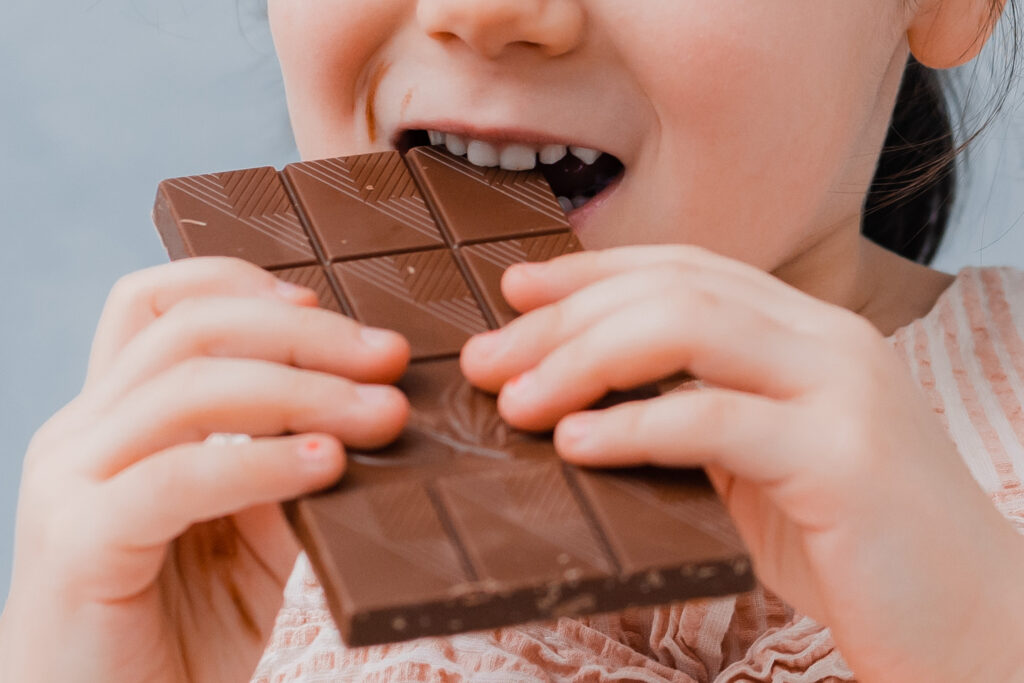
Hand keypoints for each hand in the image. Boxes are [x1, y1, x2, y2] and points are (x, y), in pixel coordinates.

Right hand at [0, 257, 409, 682]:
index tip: (330, 310)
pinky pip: (180, 475)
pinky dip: (261, 460)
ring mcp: (72, 483)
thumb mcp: (249, 534)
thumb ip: (283, 467)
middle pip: (191, 327)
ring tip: (382, 414)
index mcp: (116, 419)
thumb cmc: (177, 632)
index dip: (244, 284)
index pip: (157, 303)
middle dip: (307, 334)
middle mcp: (83, 434)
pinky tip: (326, 466)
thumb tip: (363, 411)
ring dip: (304, 390)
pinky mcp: (82, 544)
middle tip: (390, 357)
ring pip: (189, 385)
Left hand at [460, 245, 1023, 682]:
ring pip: (689, 329)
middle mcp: (829, 340)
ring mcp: (843, 391)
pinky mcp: (844, 459)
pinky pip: (714, 421)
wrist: (968, 620)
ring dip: (583, 361)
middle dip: (565, 318)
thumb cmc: (852, 545)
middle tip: (488, 360)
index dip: (591, 272)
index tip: (515, 290)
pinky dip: (631, 426)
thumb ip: (696, 414)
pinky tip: (575, 444)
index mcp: (806, 332)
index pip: (683, 269)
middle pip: (672, 290)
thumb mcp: (759, 461)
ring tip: (515, 402)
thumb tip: (582, 400)